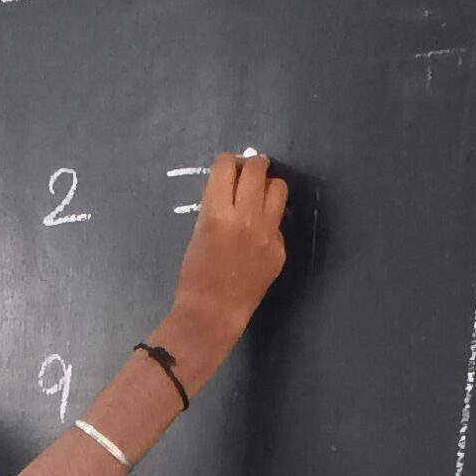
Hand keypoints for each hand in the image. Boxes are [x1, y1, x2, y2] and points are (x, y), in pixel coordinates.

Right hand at [162, 151, 289, 375]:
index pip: (227, 165)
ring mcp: (267, 234)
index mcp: (217, 213)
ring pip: (278, 187)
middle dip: (251, 165)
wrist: (212, 313)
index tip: (228, 169)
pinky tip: (257, 236)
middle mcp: (246, 218)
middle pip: (257, 168)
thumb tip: (231, 180)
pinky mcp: (279, 249)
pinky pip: (277, 221)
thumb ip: (215, 204)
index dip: (227, 162)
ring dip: (267, 186)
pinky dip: (268, 221)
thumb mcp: (198, 231)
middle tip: (247, 175)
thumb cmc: (196, 274)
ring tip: (258, 197)